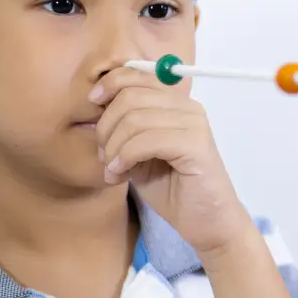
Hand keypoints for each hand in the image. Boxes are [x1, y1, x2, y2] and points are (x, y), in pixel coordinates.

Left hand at [89, 67, 252, 259]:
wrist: (206, 222)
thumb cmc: (172, 189)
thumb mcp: (139, 153)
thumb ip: (125, 128)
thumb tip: (96, 106)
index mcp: (176, 104)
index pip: (137, 75)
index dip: (109, 85)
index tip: (91, 105)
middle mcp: (188, 108)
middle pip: (131, 97)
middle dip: (106, 127)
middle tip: (103, 156)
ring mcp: (194, 125)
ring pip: (135, 119)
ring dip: (113, 147)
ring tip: (112, 170)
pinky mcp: (196, 146)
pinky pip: (148, 140)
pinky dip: (126, 156)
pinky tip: (121, 173)